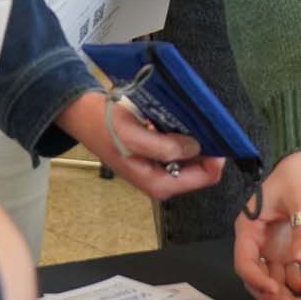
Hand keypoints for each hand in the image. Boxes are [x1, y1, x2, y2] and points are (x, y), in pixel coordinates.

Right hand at [55, 90, 224, 201]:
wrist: (83, 115)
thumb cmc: (104, 126)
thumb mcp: (132, 135)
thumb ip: (164, 147)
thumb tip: (195, 148)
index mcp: (159, 183)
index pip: (206, 176)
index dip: (215, 155)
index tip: (217, 130)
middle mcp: (163, 181)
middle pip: (202, 167)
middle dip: (206, 144)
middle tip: (203, 119)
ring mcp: (160, 169)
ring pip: (193, 156)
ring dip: (195, 138)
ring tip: (190, 117)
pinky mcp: (158, 156)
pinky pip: (181, 147)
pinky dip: (184, 133)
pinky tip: (177, 119)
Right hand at [232, 151, 300, 299]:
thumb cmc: (300, 174)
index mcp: (250, 227)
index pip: (244, 261)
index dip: (256, 279)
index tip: (275, 288)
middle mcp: (258, 241)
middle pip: (255, 276)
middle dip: (269, 293)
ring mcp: (274, 247)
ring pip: (271, 279)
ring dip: (283, 294)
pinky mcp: (291, 249)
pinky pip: (289, 274)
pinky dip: (297, 285)